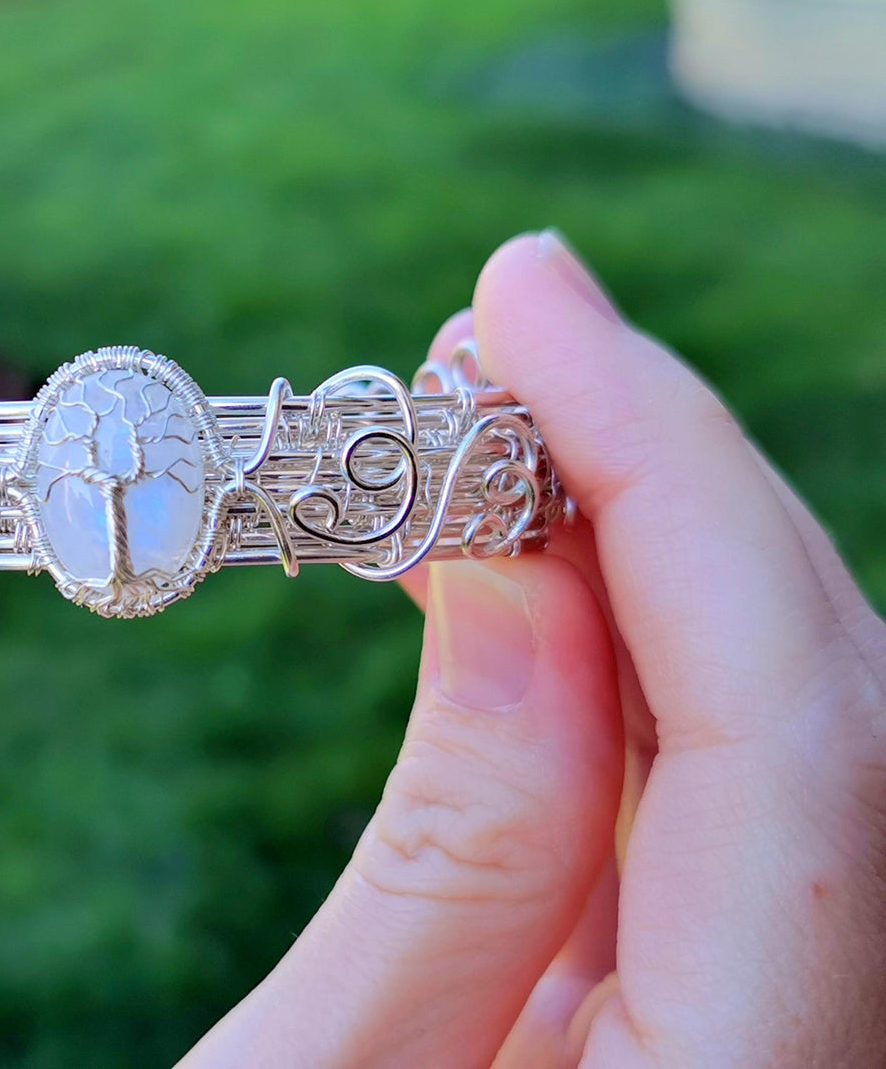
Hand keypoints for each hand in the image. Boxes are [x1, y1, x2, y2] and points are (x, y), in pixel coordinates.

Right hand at [185, 232, 885, 1066]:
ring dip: (649, 535)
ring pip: (794, 715)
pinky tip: (526, 557)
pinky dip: (632, 635)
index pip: (794, 730)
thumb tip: (525, 561)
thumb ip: (463, 843)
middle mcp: (822, 1050)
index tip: (520, 302)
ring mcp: (781, 1015)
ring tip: (484, 426)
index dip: (665, 469)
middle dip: (665, 471)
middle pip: (831, 695)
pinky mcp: (720, 987)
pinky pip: (724, 773)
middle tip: (489, 343)